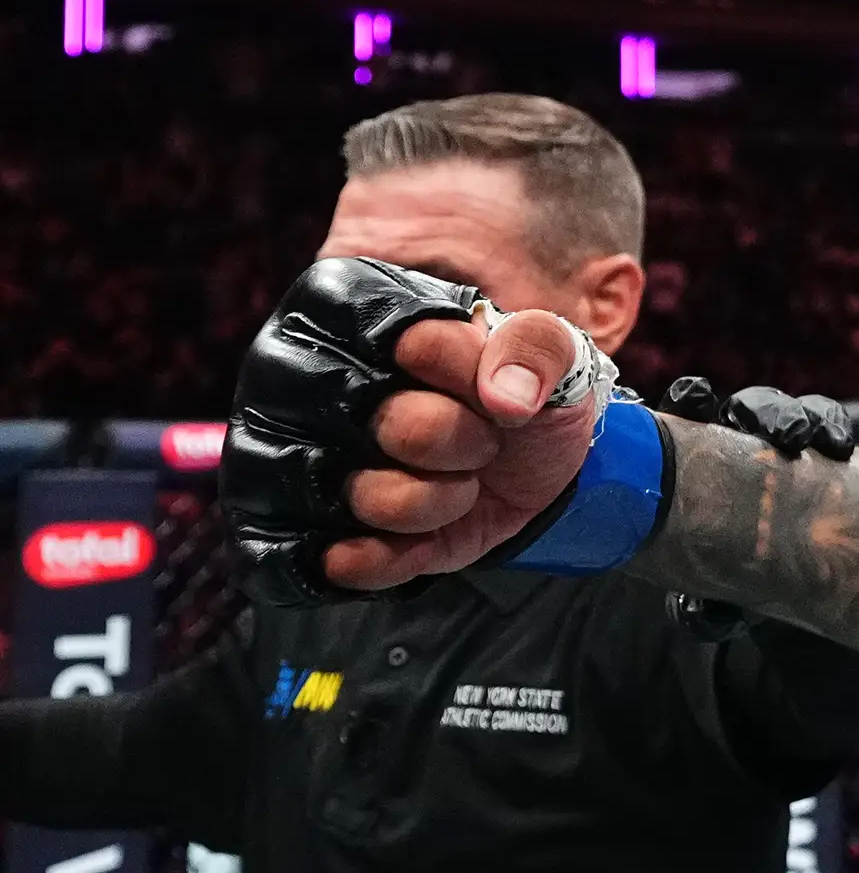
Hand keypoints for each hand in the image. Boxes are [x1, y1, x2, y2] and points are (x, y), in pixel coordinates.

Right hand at [298, 296, 608, 593]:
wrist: (521, 468)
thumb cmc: (519, 392)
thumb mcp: (553, 352)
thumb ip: (538, 347)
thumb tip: (508, 396)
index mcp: (354, 313)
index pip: (419, 345)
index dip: (473, 378)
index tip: (492, 388)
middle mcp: (303, 380)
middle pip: (397, 425)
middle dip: (463, 442)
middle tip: (481, 440)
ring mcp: (292, 455)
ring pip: (368, 497)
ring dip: (439, 501)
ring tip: (454, 482)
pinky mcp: (302, 528)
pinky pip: (334, 559)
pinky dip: (392, 558)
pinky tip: (420, 542)